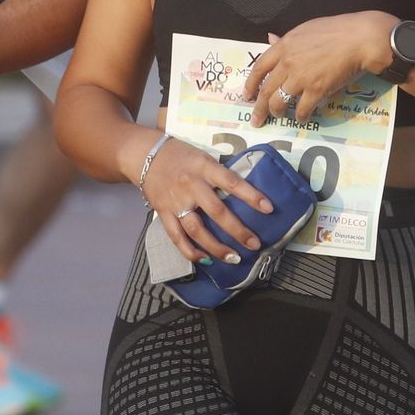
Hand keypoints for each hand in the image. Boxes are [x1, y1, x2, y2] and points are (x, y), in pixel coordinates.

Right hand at [140, 137, 273, 263]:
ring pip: (197, 230)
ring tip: (234, 258)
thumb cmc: (181, 155)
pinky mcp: (163, 213)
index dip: (251, 196)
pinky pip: (177, 237)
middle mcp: (190, 185)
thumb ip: (219, 174)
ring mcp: (176, 202)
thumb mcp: (202, 156)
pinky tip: (205, 260)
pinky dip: (190, 251)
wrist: (145, 155)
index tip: (269, 209)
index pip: (231, 182)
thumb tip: (244, 193)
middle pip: (217, 212)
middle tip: (255, 244)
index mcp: (203, 167)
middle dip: (238, 231)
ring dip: (216, 247)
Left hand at [243, 12, 396, 127]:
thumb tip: (270, 39)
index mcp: (283, 46)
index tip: (247, 95)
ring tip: (279, 117)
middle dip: (259, 107)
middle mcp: (287, 63)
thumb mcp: (305, 30)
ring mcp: (300, 78)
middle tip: (256, 119)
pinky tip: (301, 118)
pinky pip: (302, 109)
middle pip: (266, 89)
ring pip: (280, 102)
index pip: (259, 68)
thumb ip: (286, 39)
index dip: (251, 84)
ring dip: (277, 112)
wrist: (359, 38)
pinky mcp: (316, 90)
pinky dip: (300, 116)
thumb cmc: (336, 30)